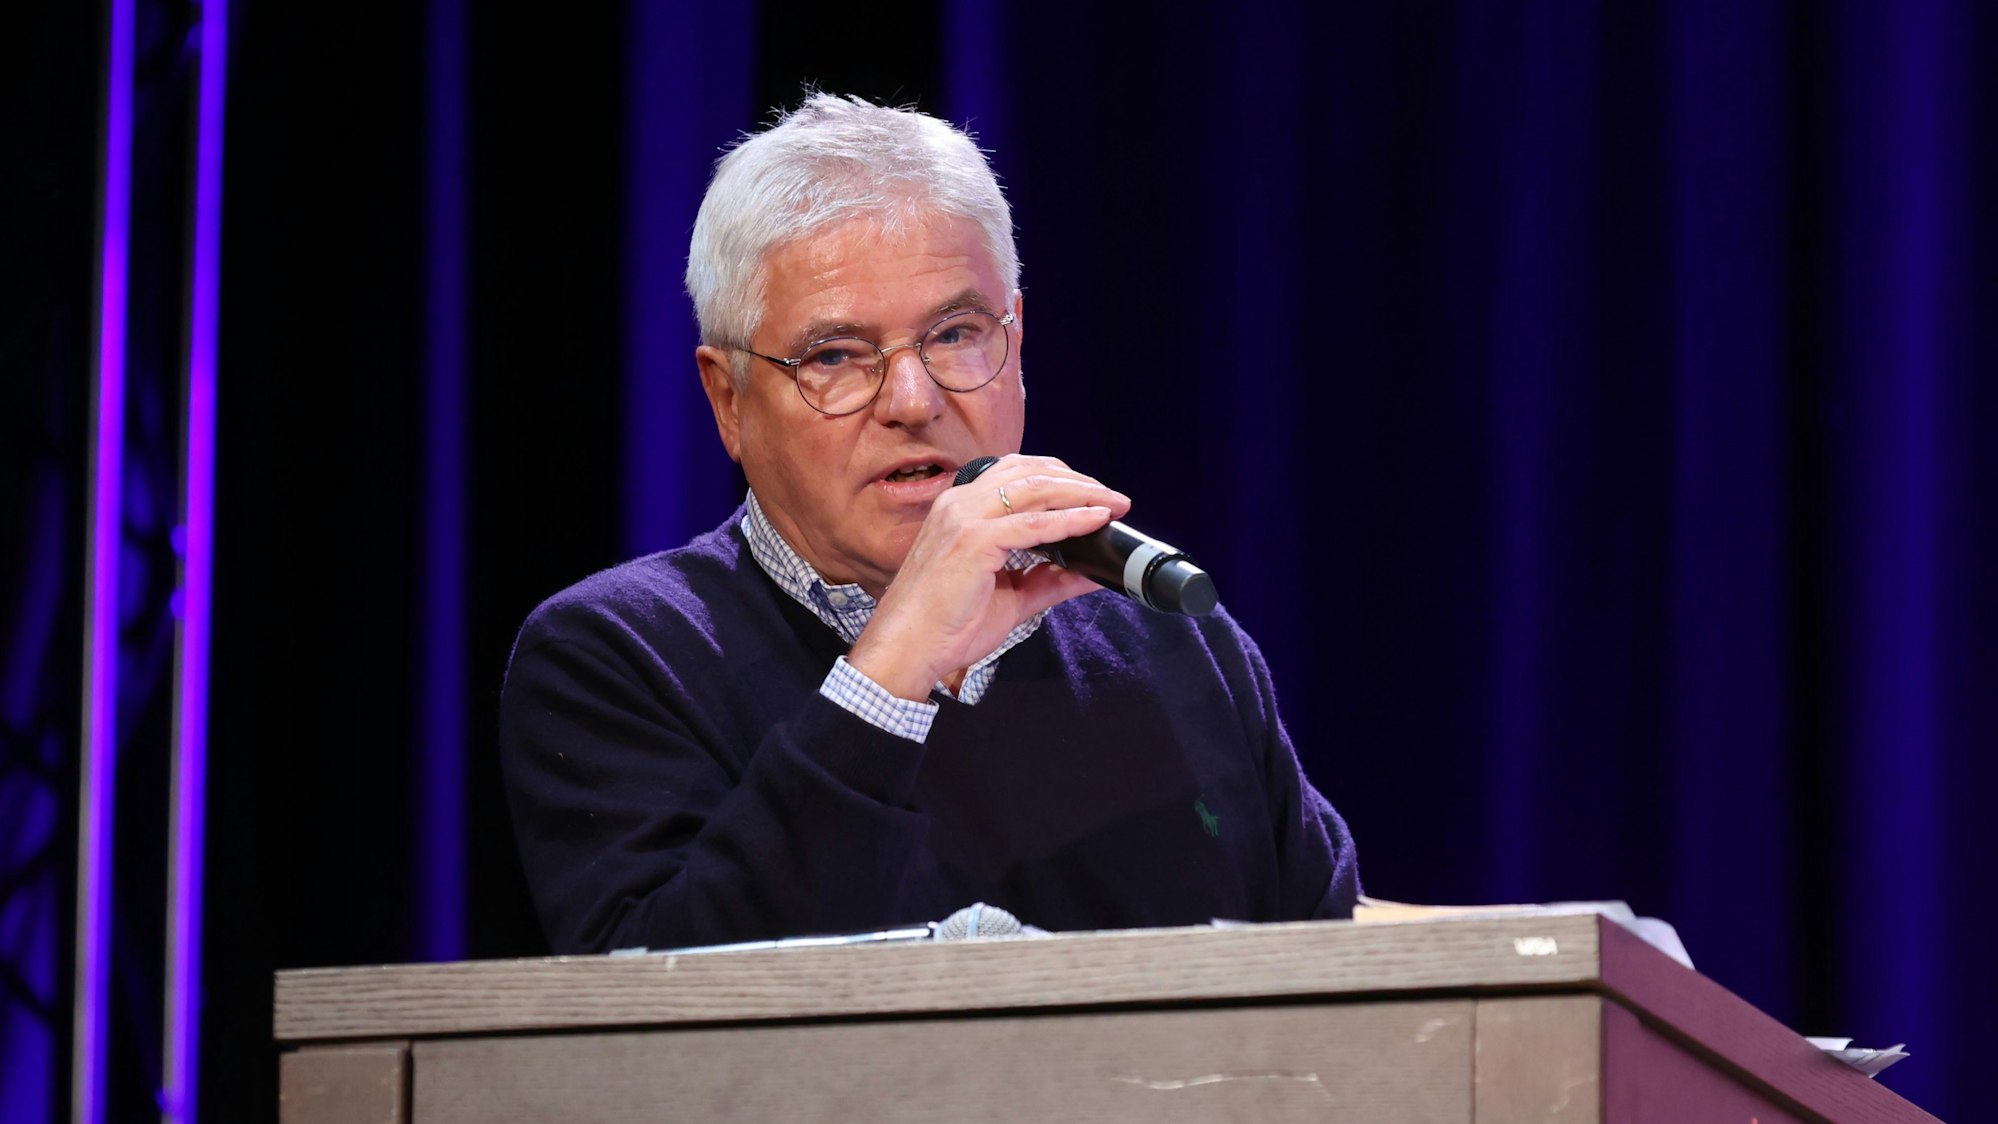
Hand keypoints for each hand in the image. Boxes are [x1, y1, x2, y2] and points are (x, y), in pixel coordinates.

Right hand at [846, 455, 1131, 699]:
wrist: (906, 649)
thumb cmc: (945, 625)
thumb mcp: (1010, 597)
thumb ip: (1049, 579)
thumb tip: (1091, 572)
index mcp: (960, 508)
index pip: (1016, 473)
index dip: (1061, 478)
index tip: (1095, 495)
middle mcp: (960, 503)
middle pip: (1031, 472)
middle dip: (1079, 481)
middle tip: (1115, 499)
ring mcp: (964, 518)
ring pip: (1035, 489)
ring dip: (1082, 493)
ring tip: (1114, 505)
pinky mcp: (973, 541)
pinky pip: (1034, 524)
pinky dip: (1070, 520)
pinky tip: (1096, 522)